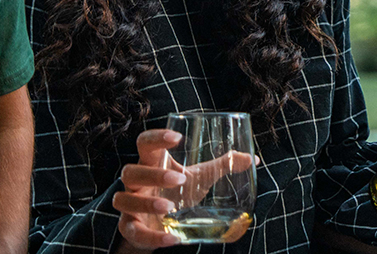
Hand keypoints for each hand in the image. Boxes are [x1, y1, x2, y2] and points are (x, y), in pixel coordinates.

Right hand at [112, 129, 256, 249]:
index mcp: (151, 163)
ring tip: (170, 208)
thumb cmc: (177, 193)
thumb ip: (221, 166)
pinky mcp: (130, 227)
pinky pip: (133, 232)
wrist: (159, 224)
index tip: (177, 137)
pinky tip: (171, 238)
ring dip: (146, 203)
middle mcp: (136, 183)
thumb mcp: (198, 177)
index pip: (144, 143)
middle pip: (131, 172)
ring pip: (123, 200)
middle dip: (153, 175)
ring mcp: (130, 206)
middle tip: (179, 179)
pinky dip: (152, 236)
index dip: (156, 137)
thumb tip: (252, 158)